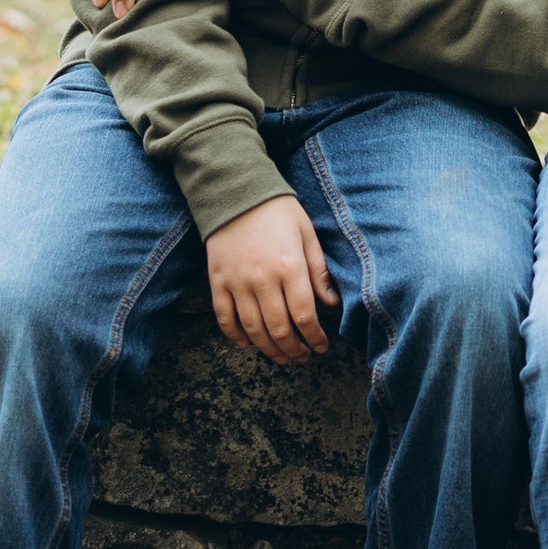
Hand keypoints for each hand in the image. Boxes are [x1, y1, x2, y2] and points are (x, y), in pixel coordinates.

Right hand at [204, 197, 337, 362]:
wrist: (235, 190)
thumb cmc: (277, 210)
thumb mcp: (307, 234)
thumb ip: (318, 271)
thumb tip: (330, 303)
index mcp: (289, 267)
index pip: (304, 315)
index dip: (314, 337)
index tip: (320, 347)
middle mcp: (263, 280)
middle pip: (279, 329)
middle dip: (294, 350)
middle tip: (303, 357)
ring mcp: (237, 282)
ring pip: (253, 330)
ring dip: (269, 350)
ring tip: (281, 358)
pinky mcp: (217, 281)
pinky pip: (224, 317)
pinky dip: (235, 336)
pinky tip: (247, 344)